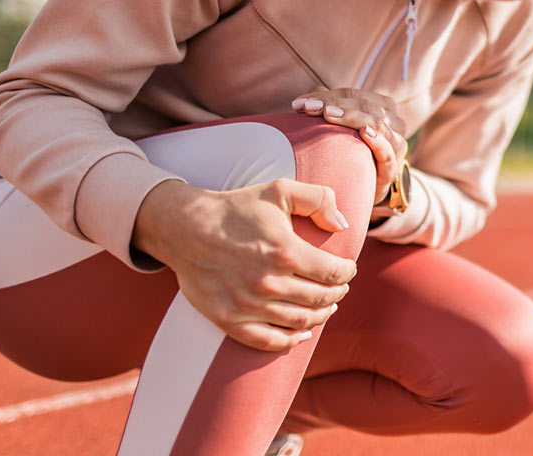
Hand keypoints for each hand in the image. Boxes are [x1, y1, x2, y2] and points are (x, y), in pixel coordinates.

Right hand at [133, 178, 357, 351]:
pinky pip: (268, 341)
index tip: (347, 269)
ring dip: (320, 315)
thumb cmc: (236, 208)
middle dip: (337, 293)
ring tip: (327, 307)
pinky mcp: (229, 320)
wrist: (185, 228)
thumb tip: (342, 225)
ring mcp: (248, 305)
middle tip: (339, 287)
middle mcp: (268, 282)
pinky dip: (291, 340)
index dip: (347, 272)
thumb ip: (318, 199)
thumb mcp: (279, 190)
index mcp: (285, 252)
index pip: (333, 273)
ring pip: (300, 321)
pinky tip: (303, 332)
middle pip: (320, 298)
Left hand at [291, 88, 407, 203]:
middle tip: (309, 107)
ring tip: (328, 114)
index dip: (328, 95)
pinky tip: (363, 132)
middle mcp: (395, 122)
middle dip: (335, 104)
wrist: (368, 187)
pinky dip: (377, 140)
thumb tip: (302, 101)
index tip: (300, 103)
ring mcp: (396, 145)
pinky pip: (388, 152)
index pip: (354, 95)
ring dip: (351, 117)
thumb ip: (328, 110)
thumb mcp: (342, 128)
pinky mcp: (392, 168)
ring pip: (378, 123)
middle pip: (365, 105)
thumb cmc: (353, 153)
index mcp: (383, 107)